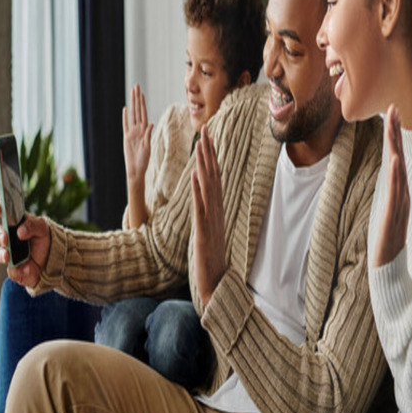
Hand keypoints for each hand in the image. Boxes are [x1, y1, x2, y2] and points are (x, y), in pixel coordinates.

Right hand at [0, 202, 50, 288]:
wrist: (53, 257)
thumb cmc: (43, 237)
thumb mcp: (42, 227)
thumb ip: (31, 225)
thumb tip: (20, 232)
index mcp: (15, 224)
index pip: (4, 215)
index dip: (0, 210)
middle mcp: (9, 238)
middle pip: (0, 235)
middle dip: (0, 236)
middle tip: (5, 238)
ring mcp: (10, 253)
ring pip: (2, 254)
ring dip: (3, 255)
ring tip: (8, 256)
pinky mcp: (14, 268)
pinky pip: (13, 270)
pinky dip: (20, 270)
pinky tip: (27, 268)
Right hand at [122, 84, 152, 183]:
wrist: (136, 169)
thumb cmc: (144, 161)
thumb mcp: (147, 148)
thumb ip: (148, 136)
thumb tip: (150, 124)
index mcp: (144, 130)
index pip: (143, 113)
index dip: (142, 103)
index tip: (141, 93)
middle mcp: (138, 129)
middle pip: (137, 110)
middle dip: (137, 98)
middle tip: (136, 86)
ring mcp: (132, 132)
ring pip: (132, 114)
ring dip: (132, 103)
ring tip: (132, 93)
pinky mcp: (126, 137)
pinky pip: (125, 125)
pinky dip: (125, 117)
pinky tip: (126, 109)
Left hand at [191, 125, 226, 306]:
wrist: (216, 281)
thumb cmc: (211, 257)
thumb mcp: (208, 229)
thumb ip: (207, 211)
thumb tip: (203, 194)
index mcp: (217, 209)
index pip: (215, 177)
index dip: (211, 157)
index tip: (207, 138)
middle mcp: (216, 211)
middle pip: (213, 176)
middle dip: (208, 153)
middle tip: (205, 131)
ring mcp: (211, 220)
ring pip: (208, 187)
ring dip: (204, 166)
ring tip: (200, 146)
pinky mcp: (203, 232)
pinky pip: (200, 208)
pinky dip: (198, 191)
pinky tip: (194, 177)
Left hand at [374, 105, 409, 267]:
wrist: (389, 268)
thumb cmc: (390, 242)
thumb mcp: (389, 212)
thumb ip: (391, 196)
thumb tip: (390, 180)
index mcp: (399, 192)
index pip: (396, 158)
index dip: (395, 137)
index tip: (392, 114)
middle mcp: (401, 194)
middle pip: (398, 158)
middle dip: (395, 134)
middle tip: (393, 108)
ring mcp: (398, 205)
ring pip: (398, 171)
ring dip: (396, 147)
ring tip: (393, 125)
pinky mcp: (392, 217)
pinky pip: (396, 192)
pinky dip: (397, 175)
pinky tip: (396, 160)